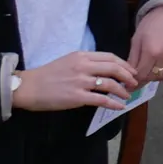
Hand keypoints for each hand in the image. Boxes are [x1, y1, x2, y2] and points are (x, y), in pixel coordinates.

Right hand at [13, 51, 137, 111]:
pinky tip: (119, 107)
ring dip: (122, 91)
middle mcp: (84, 66)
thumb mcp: (68, 61)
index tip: (131, 70)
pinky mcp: (77, 97)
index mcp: (82, 56)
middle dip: (128, 76)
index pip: (110, 57)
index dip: (124, 64)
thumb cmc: (47, 74)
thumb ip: (86, 63)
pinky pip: (101, 100)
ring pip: (110, 84)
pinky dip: (113, 103)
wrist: (28, 87)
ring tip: (127, 95)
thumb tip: (105, 68)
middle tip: (134, 83)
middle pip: (114, 68)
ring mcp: (81, 82)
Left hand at [129, 7, 162, 83]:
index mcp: (151, 51)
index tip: (128, 85)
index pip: (140, 75)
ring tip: (149, 72)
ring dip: (154, 77)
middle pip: (151, 77)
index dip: (133, 82)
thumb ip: (133, 59)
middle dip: (142, 80)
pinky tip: (162, 72)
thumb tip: (129, 77)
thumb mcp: (136, 40)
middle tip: (137, 78)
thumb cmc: (150, 24)